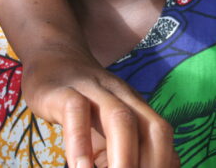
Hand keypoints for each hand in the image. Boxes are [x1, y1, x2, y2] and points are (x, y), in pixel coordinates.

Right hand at [21, 46, 179, 167]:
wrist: (52, 59)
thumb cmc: (83, 106)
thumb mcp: (108, 131)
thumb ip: (129, 150)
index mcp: (138, 107)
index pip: (162, 135)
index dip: (163, 162)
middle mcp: (122, 96)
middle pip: (152, 126)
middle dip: (153, 163)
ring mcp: (93, 90)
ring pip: (119, 118)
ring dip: (124, 157)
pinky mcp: (62, 91)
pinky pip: (76, 111)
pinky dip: (80, 141)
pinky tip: (79, 167)